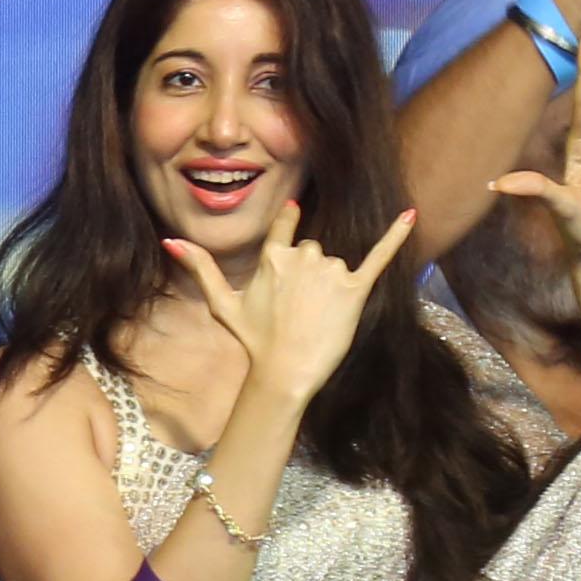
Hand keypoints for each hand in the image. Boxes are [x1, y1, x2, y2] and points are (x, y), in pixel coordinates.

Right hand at [170, 204, 414, 411]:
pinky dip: (396, 236)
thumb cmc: (254, 341)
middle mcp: (302, 257)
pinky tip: (410, 216)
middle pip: (312, 250)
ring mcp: (330, 271)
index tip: (295, 208)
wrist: (285, 372)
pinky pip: (378, 256)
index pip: (286, 226)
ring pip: (335, 262)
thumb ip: (201, 267)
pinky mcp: (355, 287)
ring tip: (319, 317)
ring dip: (331, 284)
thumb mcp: (223, 303)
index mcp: (273, 257)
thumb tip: (169, 240)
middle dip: (309, 274)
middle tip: (300, 309)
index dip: (290, 221)